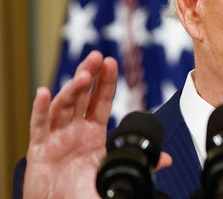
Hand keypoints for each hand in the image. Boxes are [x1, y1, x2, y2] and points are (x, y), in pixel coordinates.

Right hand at [23, 50, 172, 197]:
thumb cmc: (83, 192)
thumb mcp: (113, 173)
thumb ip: (138, 163)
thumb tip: (166, 159)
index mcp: (93, 134)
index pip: (101, 101)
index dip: (106, 82)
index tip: (111, 61)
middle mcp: (74, 131)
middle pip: (81, 97)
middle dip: (89, 75)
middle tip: (97, 56)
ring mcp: (55, 138)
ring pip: (62, 107)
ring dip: (72, 89)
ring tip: (84, 75)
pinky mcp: (38, 151)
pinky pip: (38, 126)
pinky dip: (40, 109)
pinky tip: (44, 93)